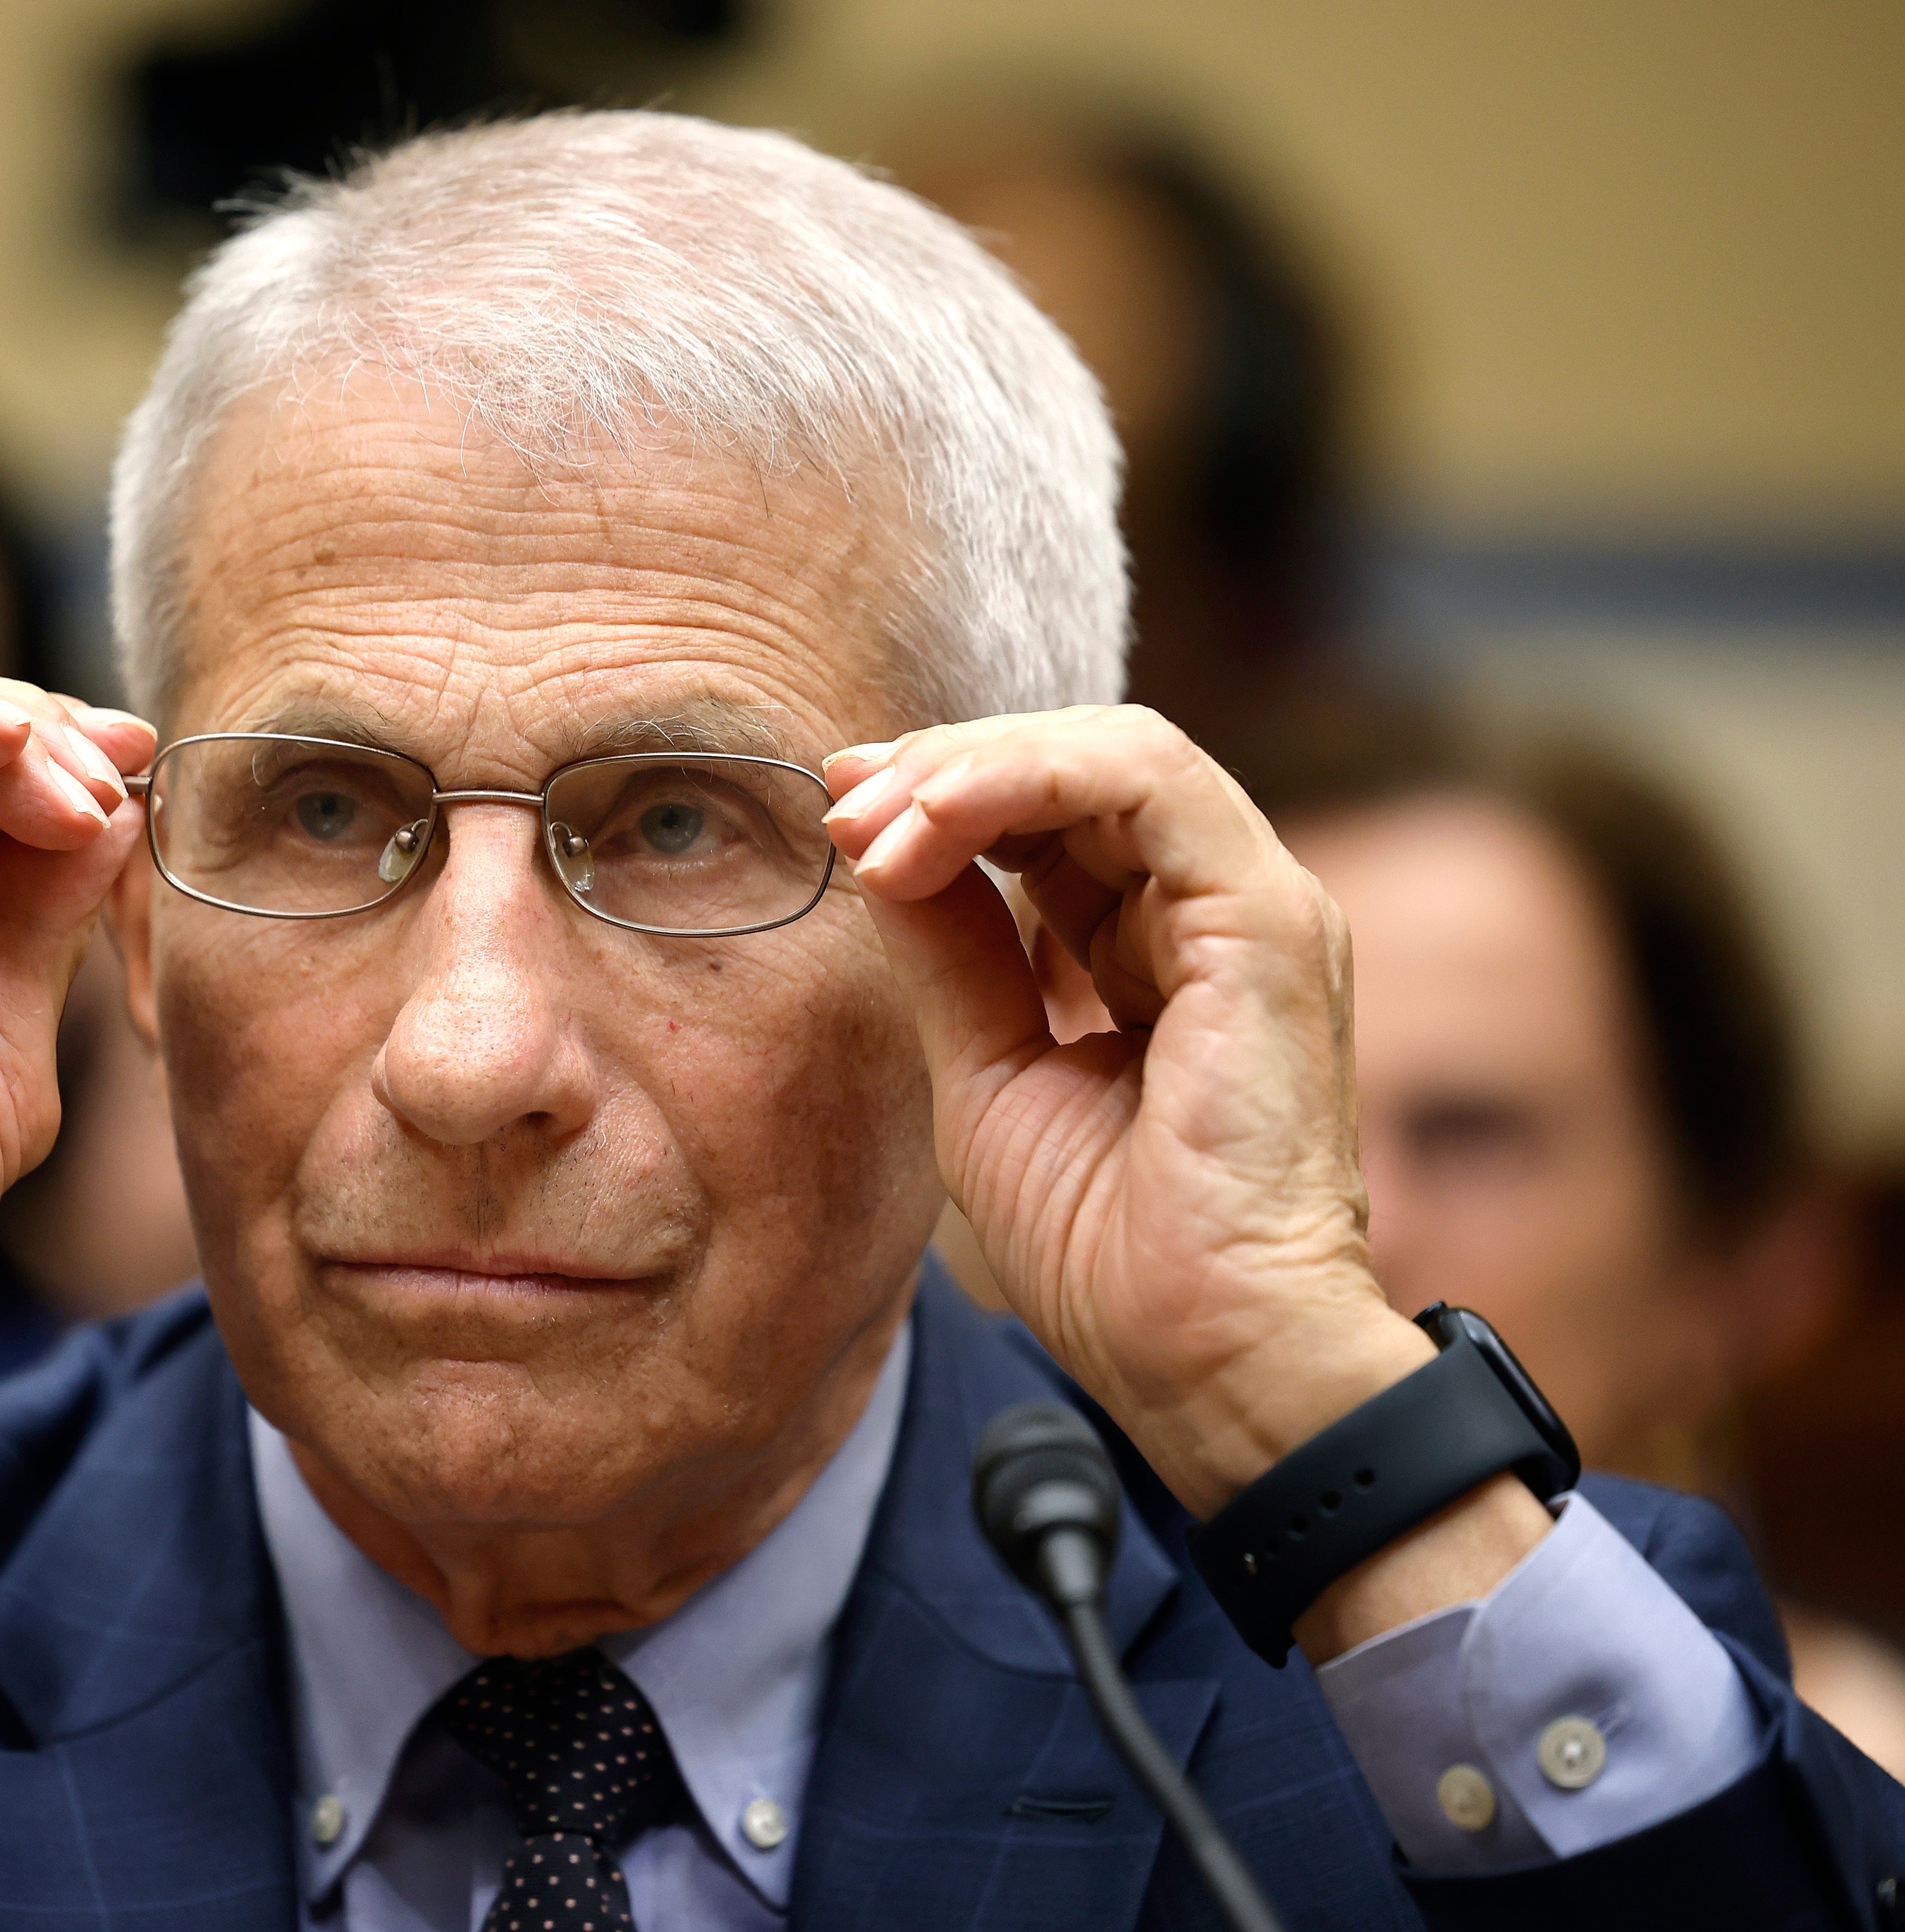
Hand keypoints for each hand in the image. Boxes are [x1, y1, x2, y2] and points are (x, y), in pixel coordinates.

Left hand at [824, 707, 1545, 1649]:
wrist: (1199, 1354)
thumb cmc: (1108, 1249)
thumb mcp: (986, 1067)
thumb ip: (950, 950)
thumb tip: (879, 848)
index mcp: (1165, 949)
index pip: (1058, 816)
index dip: (944, 795)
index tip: (840, 814)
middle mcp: (1220, 912)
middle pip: (1080, 767)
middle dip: (943, 767)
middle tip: (840, 800)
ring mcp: (1256, 907)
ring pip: (1115, 750)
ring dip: (973, 765)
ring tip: (875, 817)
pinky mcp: (1266, 919)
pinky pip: (1145, 781)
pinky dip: (1023, 782)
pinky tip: (932, 829)